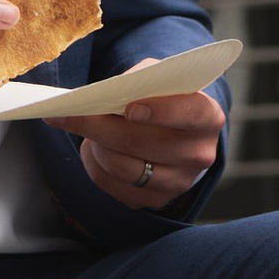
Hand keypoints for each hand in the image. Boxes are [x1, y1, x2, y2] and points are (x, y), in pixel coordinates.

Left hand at [79, 89, 224, 208]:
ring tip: (87, 129)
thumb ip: (138, 80)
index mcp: (207, 117)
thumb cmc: (162, 98)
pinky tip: (94, 148)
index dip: (159, 111)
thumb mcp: (158, 78)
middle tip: (71, 111)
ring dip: (94, 145)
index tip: (130, 109)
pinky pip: (111, 184)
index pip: (188, 114)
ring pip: (120, 166)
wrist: (173, 131)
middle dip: (99, 125)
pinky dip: (94, 164)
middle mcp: (198, 153)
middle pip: (140, 141)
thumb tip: (100, 95)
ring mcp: (179, 182)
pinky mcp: (156, 199)